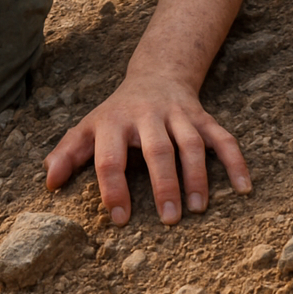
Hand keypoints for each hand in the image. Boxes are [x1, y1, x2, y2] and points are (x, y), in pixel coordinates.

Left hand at [42, 73, 250, 225]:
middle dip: (163, 183)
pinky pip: (222, 138)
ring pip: (190, 143)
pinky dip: (235, 161)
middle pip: (156, 149)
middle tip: (169, 218)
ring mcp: (178, 115)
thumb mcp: (89, 126)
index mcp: (114, 121)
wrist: (155, 74)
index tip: (119, 219)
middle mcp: (147, 115)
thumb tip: (49, 181)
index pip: (110, 156)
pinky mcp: (203, 117)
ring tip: (197, 208)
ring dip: (197, 175)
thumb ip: (68, 152)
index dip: (112, 187)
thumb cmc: (117, 112)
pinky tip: (243, 188)